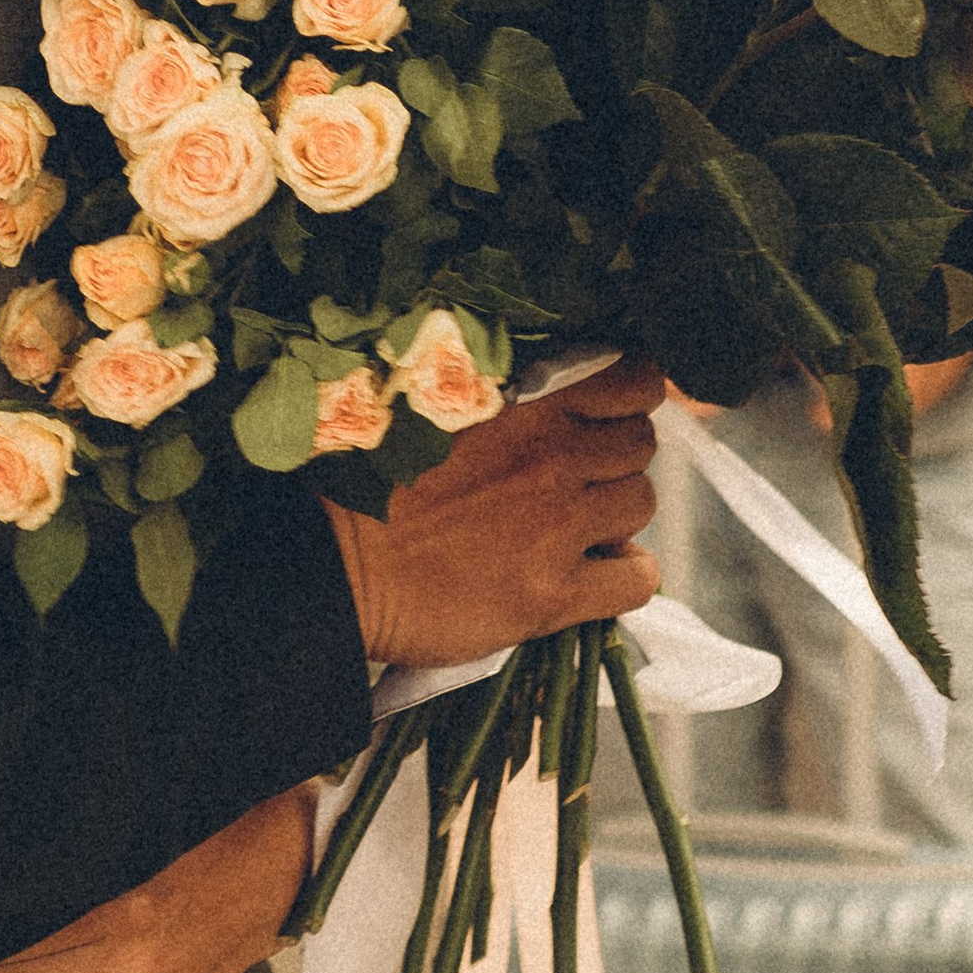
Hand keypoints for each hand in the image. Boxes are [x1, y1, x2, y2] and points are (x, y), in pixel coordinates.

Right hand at [322, 356, 663, 671]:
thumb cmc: (368, 481)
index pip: (634, 379)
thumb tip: (563, 402)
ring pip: (640, 504)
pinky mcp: (553, 593)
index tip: (603, 416)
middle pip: (640, 444)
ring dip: (614, 514)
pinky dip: (623, 576)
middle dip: (613, 458)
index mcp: (523, 401)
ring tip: (570, 526)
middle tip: (572, 479)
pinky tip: (589, 576)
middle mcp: (551, 456)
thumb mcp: (436, 406)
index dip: (627, 399)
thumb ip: (503, 398)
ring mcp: (557, 525)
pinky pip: (637, 578)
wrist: (332, 566)